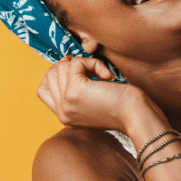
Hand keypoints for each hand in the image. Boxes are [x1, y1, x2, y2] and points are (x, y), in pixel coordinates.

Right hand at [36, 56, 157, 132]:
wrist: (138, 116)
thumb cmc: (124, 107)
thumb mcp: (94, 102)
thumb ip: (77, 89)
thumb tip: (67, 62)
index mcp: (64, 118)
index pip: (42, 90)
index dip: (56, 74)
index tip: (77, 70)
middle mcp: (62, 113)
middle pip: (50, 75)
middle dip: (72, 66)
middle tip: (94, 70)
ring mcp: (66, 103)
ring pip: (61, 67)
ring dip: (86, 63)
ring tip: (104, 75)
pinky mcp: (74, 91)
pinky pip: (76, 63)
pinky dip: (94, 62)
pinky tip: (108, 76)